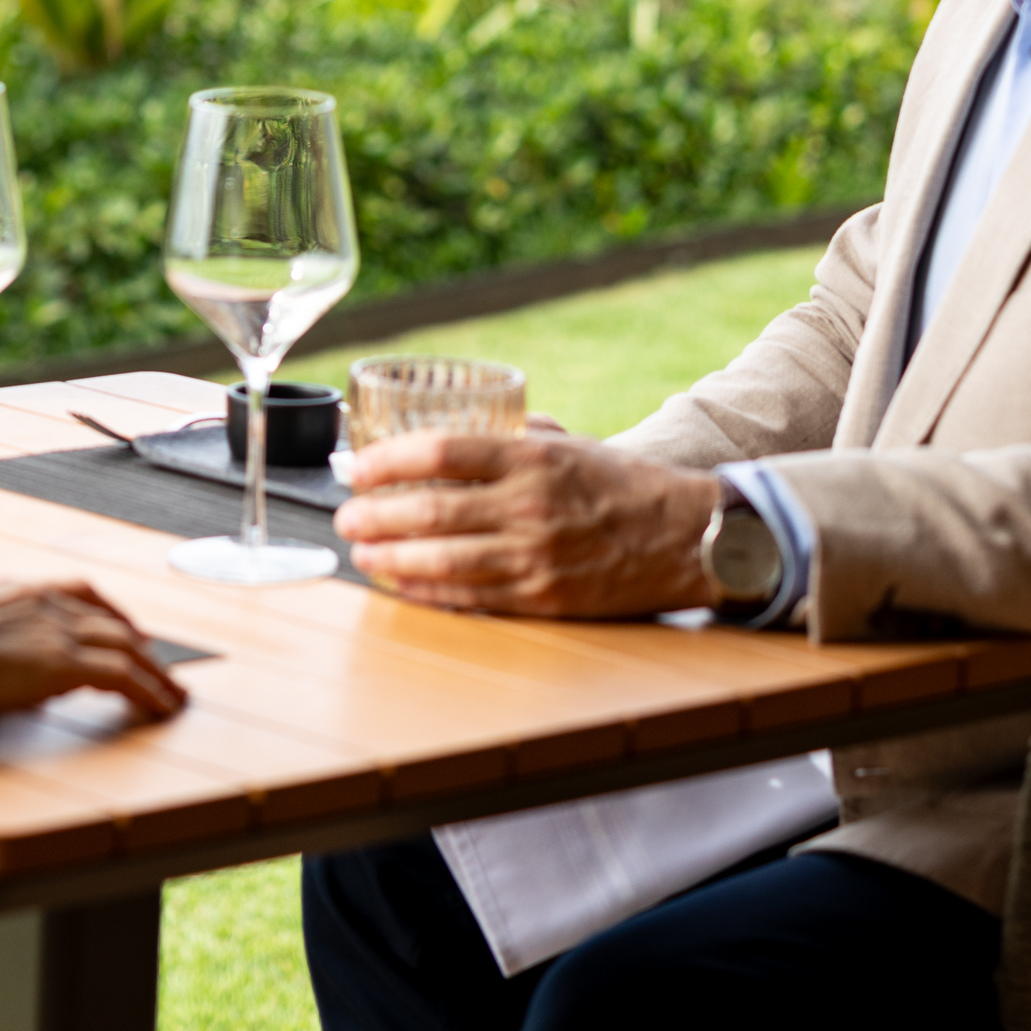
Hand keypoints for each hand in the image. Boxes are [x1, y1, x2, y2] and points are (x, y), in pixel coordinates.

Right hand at [0, 583, 187, 728]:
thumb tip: (3, 669)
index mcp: (22, 590)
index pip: (84, 593)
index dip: (114, 615)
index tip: (131, 632)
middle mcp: (47, 602)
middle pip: (114, 623)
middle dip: (144, 649)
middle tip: (163, 672)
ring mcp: (56, 630)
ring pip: (128, 648)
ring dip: (157, 675)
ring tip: (174, 697)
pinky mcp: (61, 663)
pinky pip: (122, 676)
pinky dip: (148, 691)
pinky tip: (159, 708)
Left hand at [337, 433, 724, 618]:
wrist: (685, 537)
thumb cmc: (621, 483)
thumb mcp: (568, 442)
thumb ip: (511, 436)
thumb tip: (450, 431)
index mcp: (532, 457)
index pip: (442, 453)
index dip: (389, 460)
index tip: (357, 467)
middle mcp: (529, 506)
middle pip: (431, 511)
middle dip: (377, 515)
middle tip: (344, 515)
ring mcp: (535, 556)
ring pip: (443, 561)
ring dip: (391, 559)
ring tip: (362, 552)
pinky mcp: (542, 598)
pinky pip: (471, 597)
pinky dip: (427, 592)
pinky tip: (401, 585)